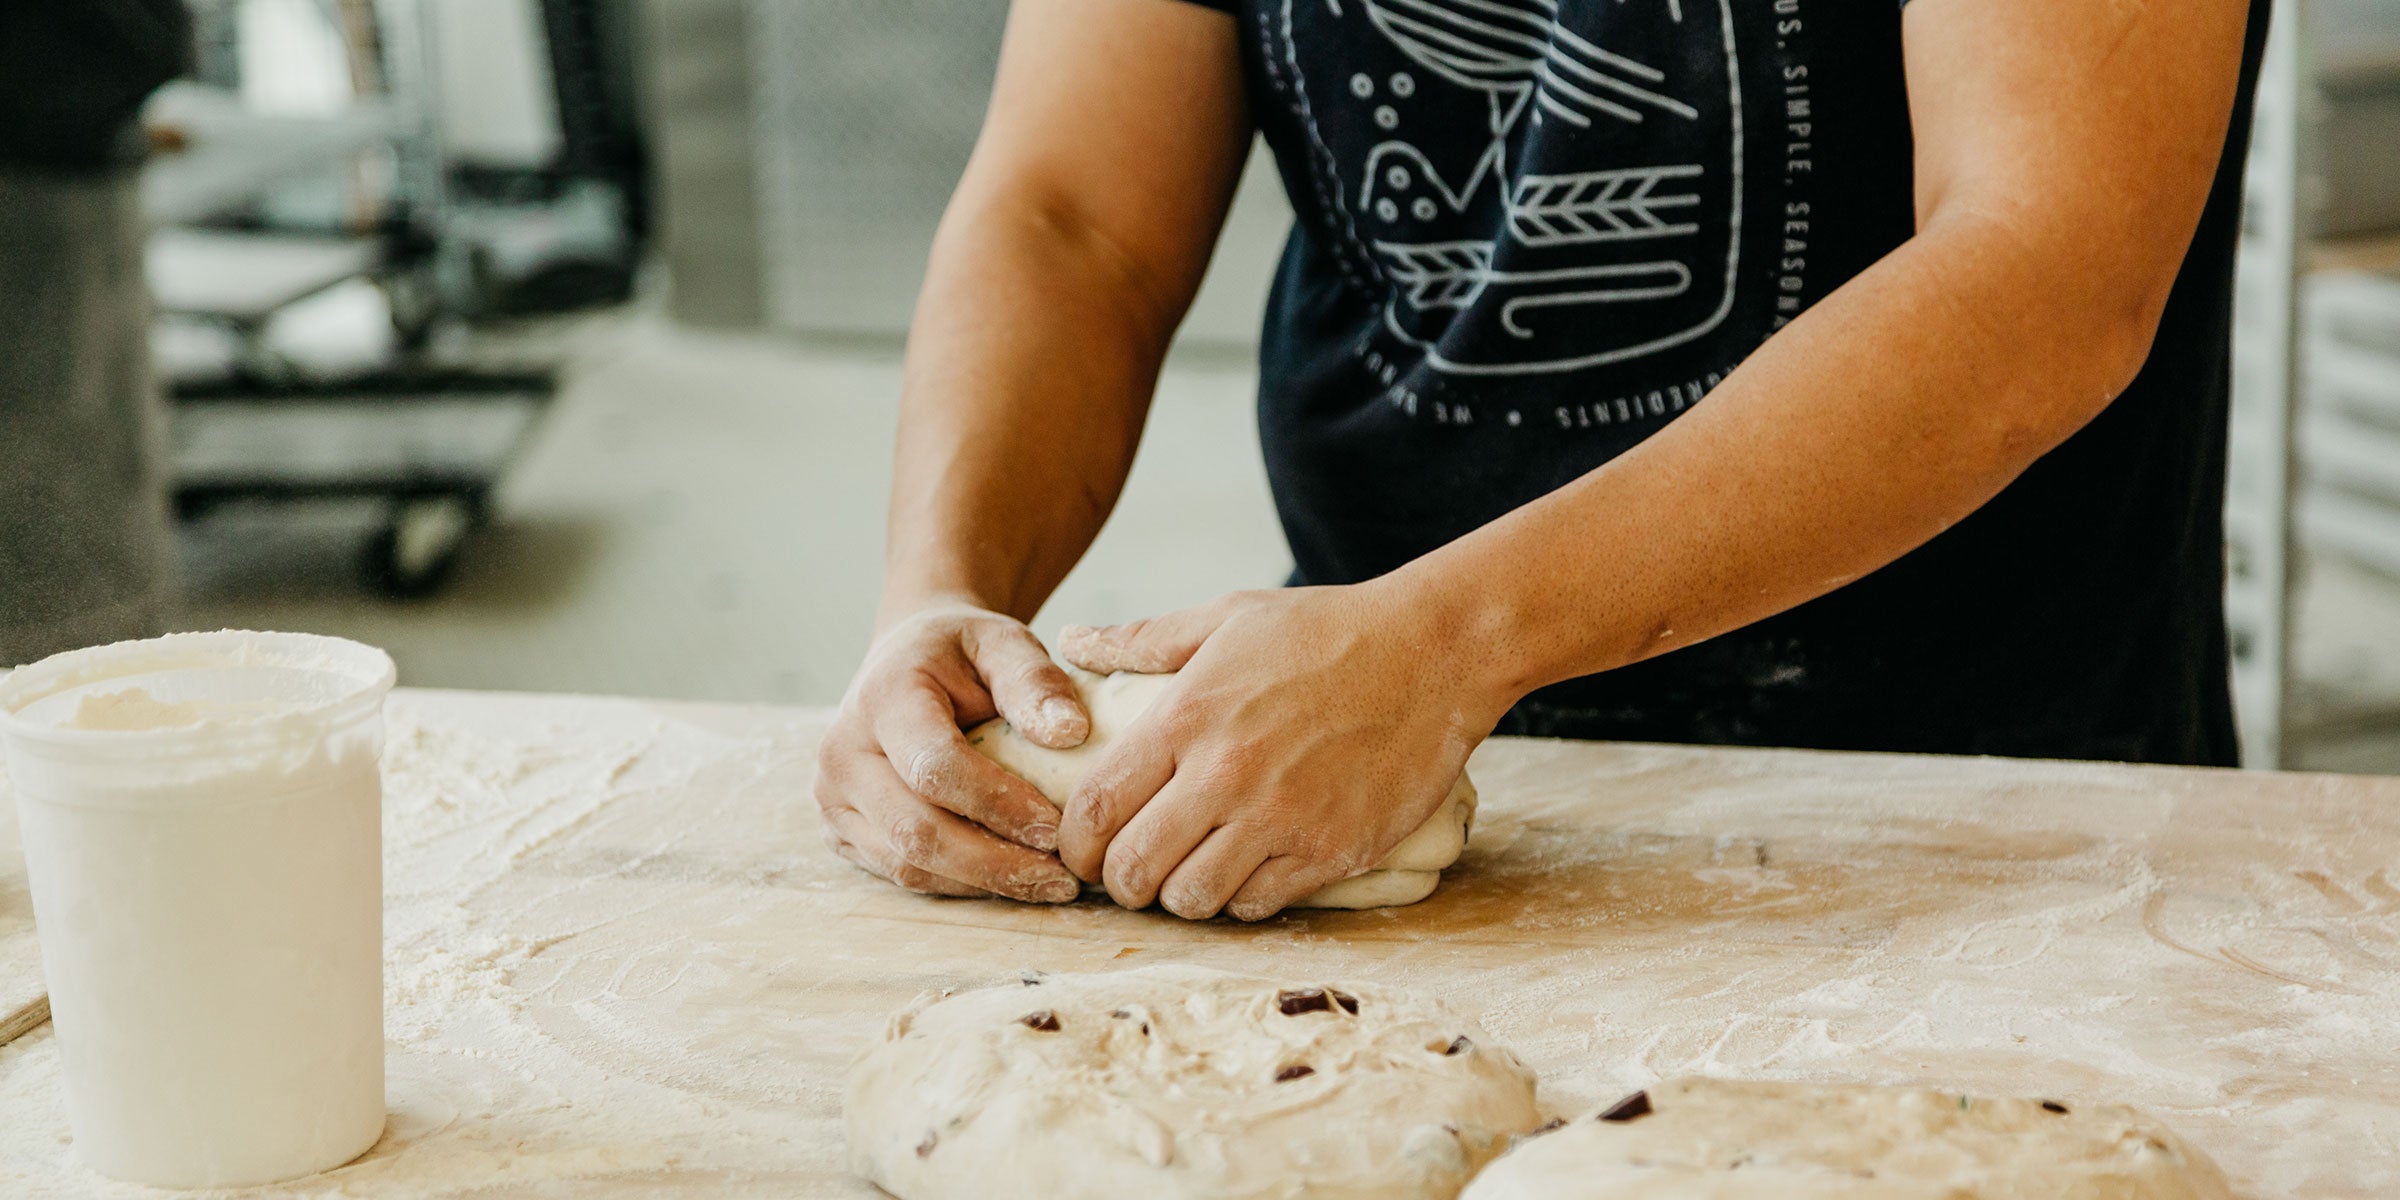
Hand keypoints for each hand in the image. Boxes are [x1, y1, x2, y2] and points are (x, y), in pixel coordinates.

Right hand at [814, 603, 1091, 901]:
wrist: (906, 659)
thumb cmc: (961, 652)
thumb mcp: (1002, 643)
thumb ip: (1035, 682)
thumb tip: (1071, 733)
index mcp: (881, 698)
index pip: (935, 767)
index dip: (997, 805)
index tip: (1056, 828)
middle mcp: (843, 753)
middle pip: (917, 831)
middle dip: (996, 863)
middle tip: (1063, 878)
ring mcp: (834, 798)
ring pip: (907, 865)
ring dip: (982, 883)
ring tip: (1047, 884)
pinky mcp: (841, 830)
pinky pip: (902, 872)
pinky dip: (960, 884)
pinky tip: (1010, 879)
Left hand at [1053, 581, 1513, 920]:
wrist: (1435, 652)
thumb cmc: (1329, 630)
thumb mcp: (1227, 617)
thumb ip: (1142, 639)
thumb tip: (1072, 640)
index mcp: (1186, 719)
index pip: (1096, 808)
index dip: (1076, 843)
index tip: (1082, 848)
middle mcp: (1225, 777)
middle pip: (1133, 869)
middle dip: (1120, 881)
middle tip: (1132, 871)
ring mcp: (1279, 821)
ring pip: (1191, 900)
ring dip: (1180, 894)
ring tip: (1189, 872)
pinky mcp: (1329, 853)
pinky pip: (1258, 905)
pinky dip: (1241, 898)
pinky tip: (1247, 870)